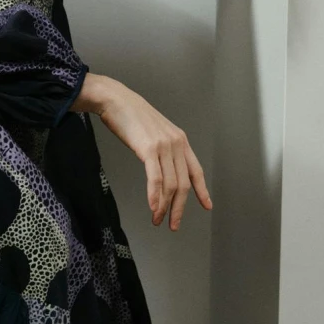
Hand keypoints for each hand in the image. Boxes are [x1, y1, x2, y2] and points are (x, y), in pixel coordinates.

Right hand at [74, 73, 211, 230]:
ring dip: (164, 207)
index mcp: (180, 140)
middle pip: (183, 184)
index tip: (207, 206)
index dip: (202, 191)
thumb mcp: (155, 131)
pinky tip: (153, 207)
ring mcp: (164, 146)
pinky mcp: (149, 149)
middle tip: (173, 224)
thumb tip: (163, 166)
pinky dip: (155, 197)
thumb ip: (163, 148)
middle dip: (178, 208)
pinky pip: (155, 179)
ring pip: (170, 185)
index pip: (196, 171)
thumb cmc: (131, 115)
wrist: (116, 99)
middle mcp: (176, 144)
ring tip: (157, 219)